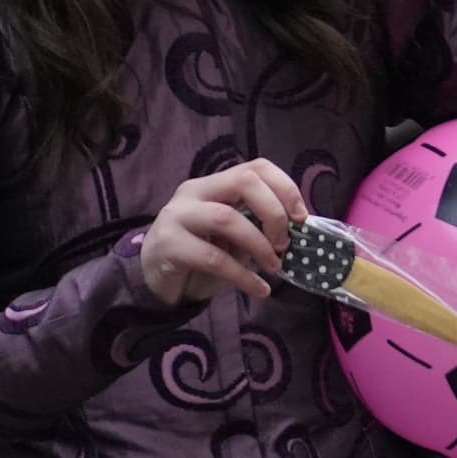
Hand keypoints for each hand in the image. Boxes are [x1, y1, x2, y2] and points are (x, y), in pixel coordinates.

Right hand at [139, 156, 308, 306]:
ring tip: (274, 266)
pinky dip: (242, 276)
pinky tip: (258, 289)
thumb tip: (296, 230)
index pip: (255, 168)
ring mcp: (177, 216)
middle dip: (274, 212)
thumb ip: (258, 225)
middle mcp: (193, 192)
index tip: (301, 218)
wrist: (155, 278)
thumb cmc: (200, 254)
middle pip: (242, 182)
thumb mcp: (234, 236)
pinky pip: (212, 258)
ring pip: (226, 217)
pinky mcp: (168, 245)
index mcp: (214, 185)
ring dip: (259, 244)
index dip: (285, 188)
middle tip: (284, 243)